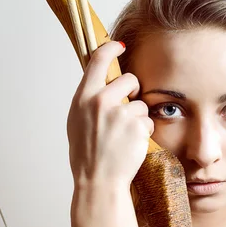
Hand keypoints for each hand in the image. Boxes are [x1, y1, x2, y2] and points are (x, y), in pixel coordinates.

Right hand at [67, 40, 153, 187]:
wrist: (98, 180)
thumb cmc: (86, 156)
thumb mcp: (77, 122)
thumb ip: (89, 100)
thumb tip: (99, 83)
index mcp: (83, 98)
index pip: (97, 60)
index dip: (110, 48)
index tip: (119, 45)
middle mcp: (101, 101)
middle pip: (129, 79)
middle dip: (134, 92)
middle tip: (128, 109)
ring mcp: (120, 113)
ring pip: (141, 104)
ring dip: (138, 118)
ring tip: (124, 137)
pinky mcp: (137, 126)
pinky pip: (148, 121)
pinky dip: (144, 132)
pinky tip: (131, 145)